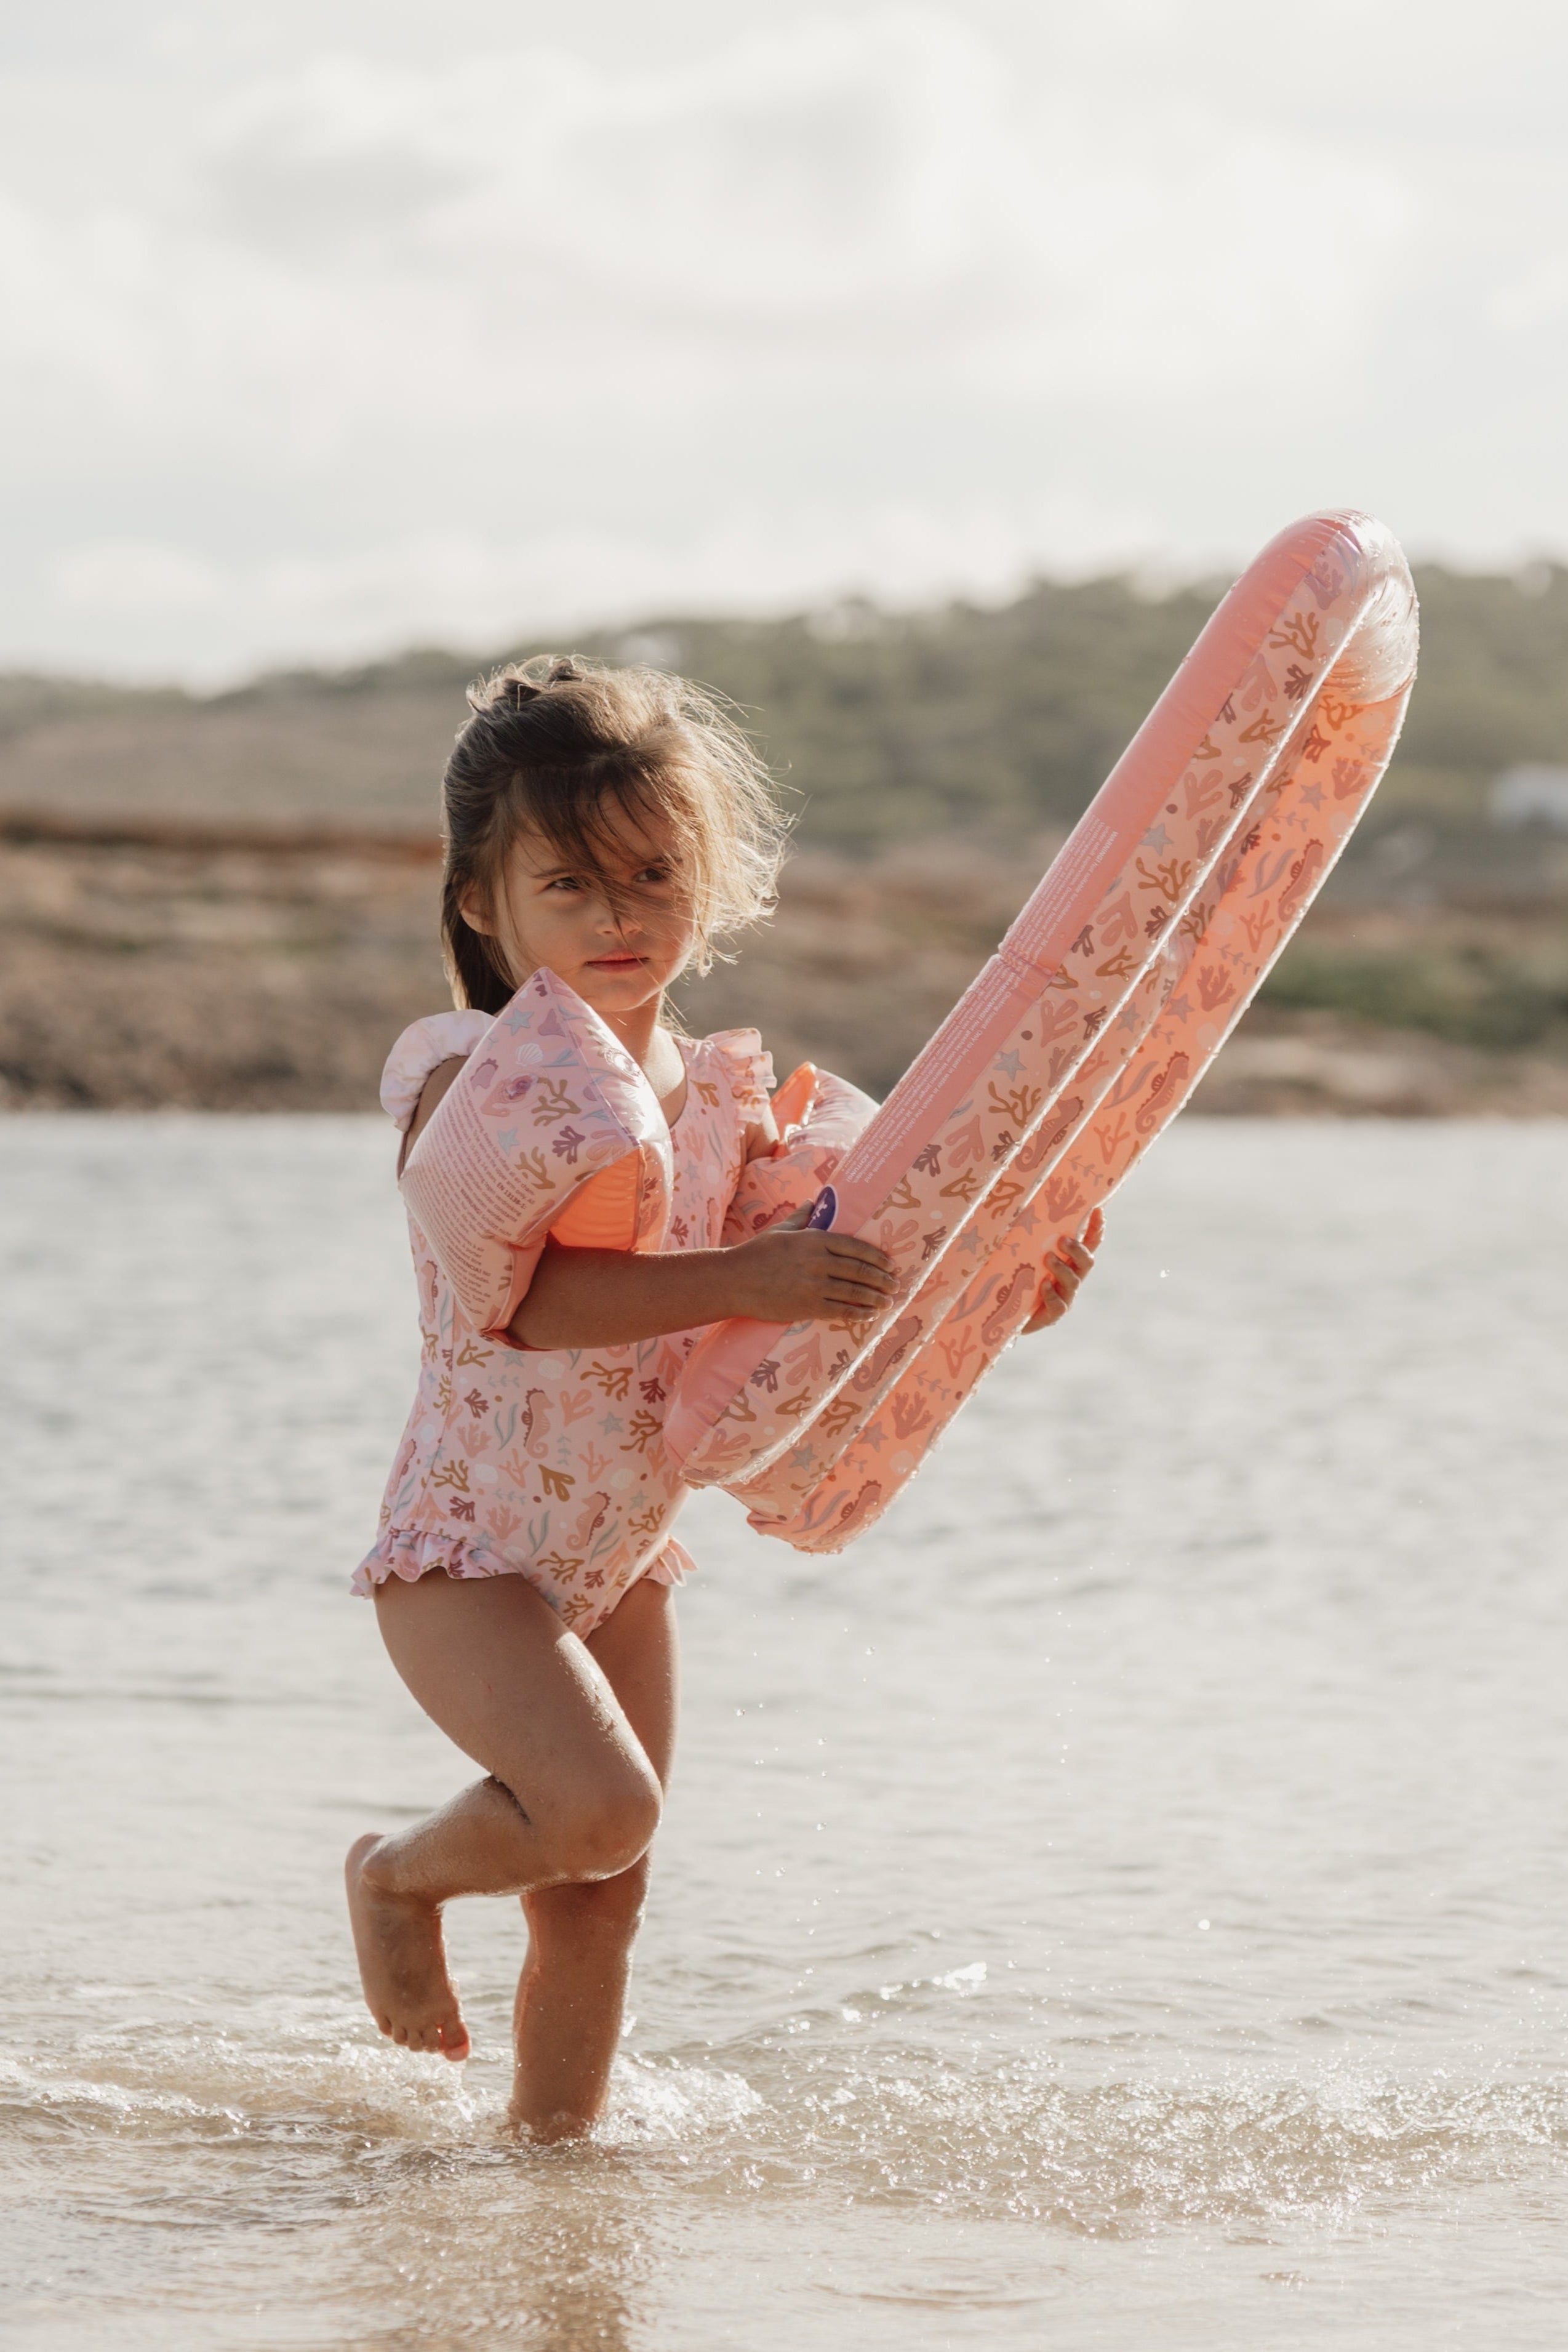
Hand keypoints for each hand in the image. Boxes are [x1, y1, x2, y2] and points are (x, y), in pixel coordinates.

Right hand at [728, 1203, 897, 1322]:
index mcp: (813, 1239)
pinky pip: (840, 1310)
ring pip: (853, 1292)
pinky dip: (858, 1313)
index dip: (876, 1256)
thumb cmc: (756, 1253)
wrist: (734, 1281)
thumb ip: (801, 1217)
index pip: (854, 1246)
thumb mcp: (779, 1230)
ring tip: (888, 1301)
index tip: (890, 1263)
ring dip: (875, 1298)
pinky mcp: (807, 1306)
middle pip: (859, 1270)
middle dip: (881, 1278)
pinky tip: (869, 1315)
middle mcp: (818, 1261)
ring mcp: (813, 1285)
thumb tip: (814, 1202)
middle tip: (895, 1284)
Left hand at [1022, 1207, 1103, 1333]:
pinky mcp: (1053, 1315)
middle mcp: (1071, 1278)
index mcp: (1069, 1262)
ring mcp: (1065, 1297)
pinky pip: (1059, 1304)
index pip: (1089, 1243)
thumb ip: (1030, 1237)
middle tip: (1062, 1240)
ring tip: (1047, 1257)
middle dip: (1078, 1250)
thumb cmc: (1017, 1277)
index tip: (1097, 1211)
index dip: (1095, 1228)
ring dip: (1062, 1268)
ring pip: (1073, 1281)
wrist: (1007, 1315)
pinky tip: (1043, 1284)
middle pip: (1087, 1262)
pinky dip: (1051, 1293)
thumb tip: (1020, 1208)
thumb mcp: (1025, 1254)